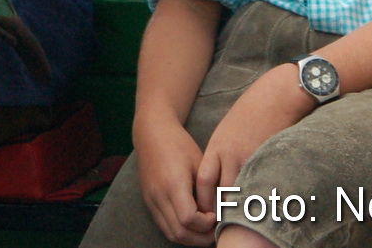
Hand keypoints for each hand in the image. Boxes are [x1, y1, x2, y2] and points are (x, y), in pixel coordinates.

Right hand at [134, 116, 214, 246]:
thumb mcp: (199, 162)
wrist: (151, 134)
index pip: (188, 219)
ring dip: (191, 238)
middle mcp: (159, 195)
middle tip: (216, 229)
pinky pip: (165, 227)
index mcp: (173, 183)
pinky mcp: (149, 202)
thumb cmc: (179, 145)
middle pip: (180, 232)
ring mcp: (151, 201)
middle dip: (201, 237)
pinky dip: (180, 232)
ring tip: (207, 230)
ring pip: (171, 234)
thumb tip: (222, 213)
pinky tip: (193, 225)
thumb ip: (209, 189)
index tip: (216, 214)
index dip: (206, 224)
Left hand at [195, 65, 314, 213]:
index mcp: (217, 146)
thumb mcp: (228, 130)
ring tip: (244, 222)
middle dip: (222, 210)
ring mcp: (249, 157)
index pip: (203, 180)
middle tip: (224, 226)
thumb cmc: (253, 112)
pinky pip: (261, 185)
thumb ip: (222, 153)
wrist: (277, 95)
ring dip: (242, 208)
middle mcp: (229, 153)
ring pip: (241, 192)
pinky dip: (260, 198)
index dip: (204, 200)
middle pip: (220, 191)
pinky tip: (263, 208)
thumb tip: (220, 179)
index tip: (208, 213)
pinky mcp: (268, 159)